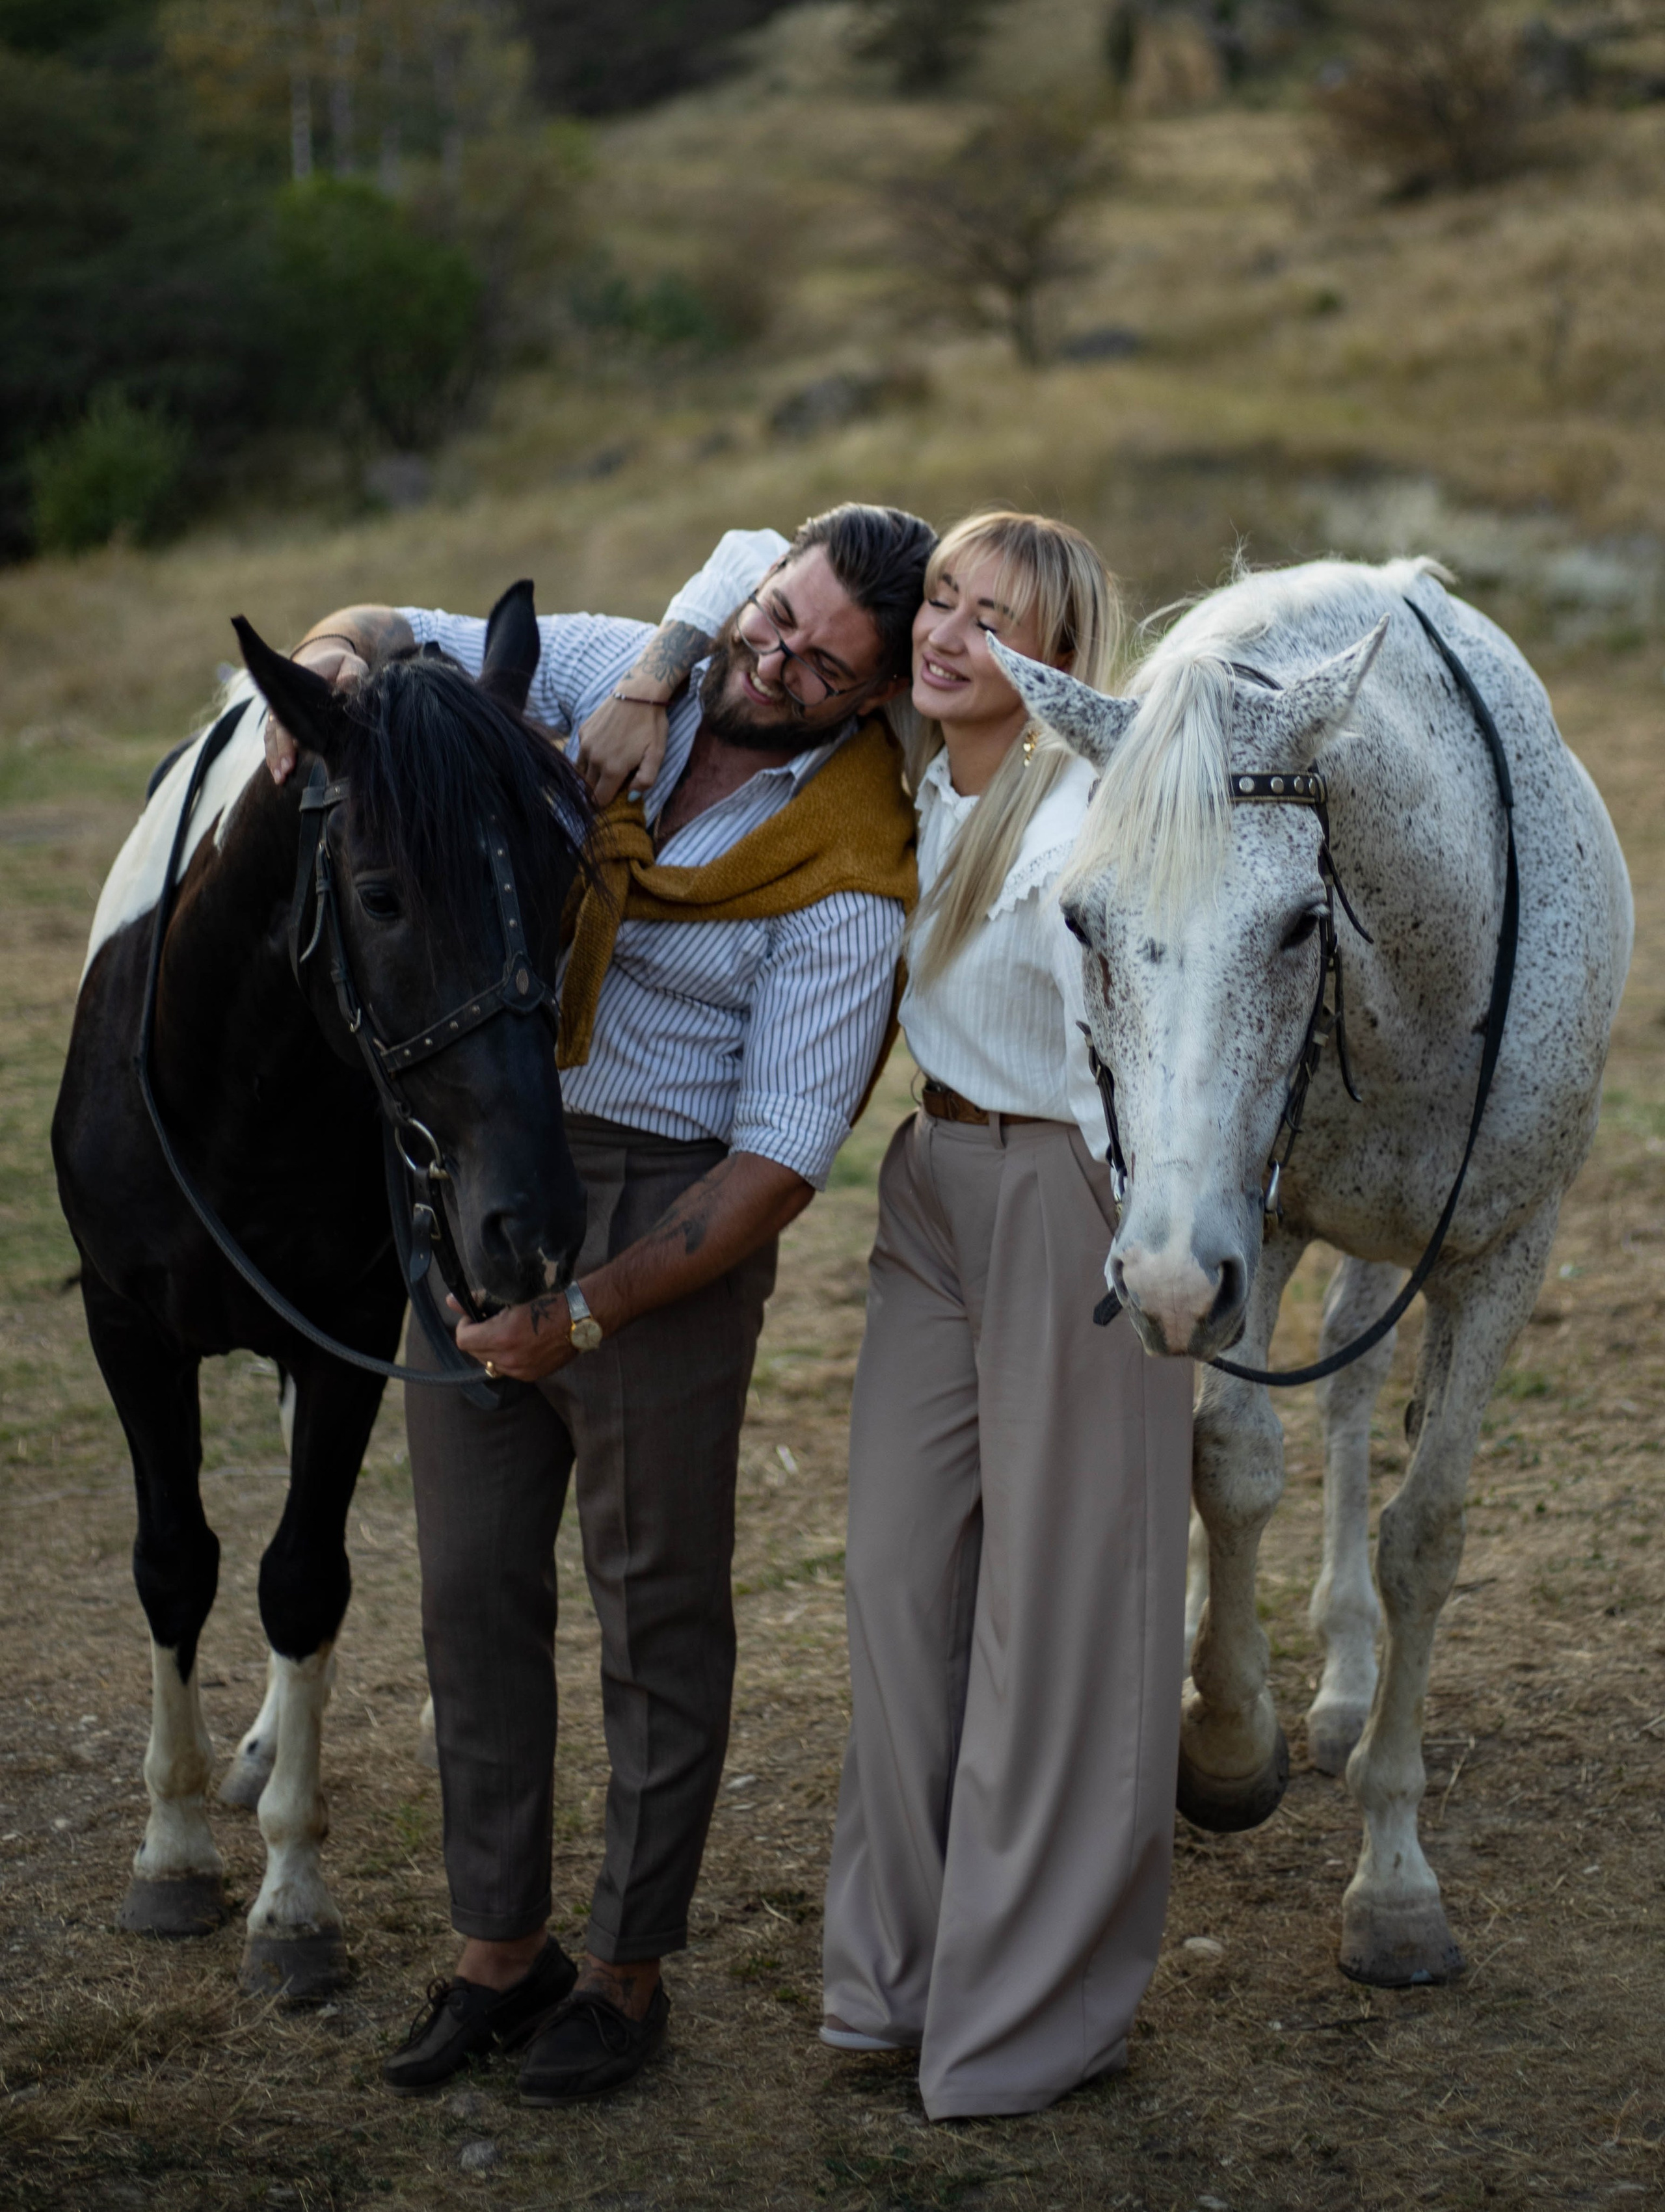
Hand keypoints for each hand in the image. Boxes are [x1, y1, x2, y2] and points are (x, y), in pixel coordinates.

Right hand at [265, 638, 367, 784]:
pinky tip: (280, 776)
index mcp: (299, 684)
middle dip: (282, 750)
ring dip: (275, 758)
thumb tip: (348, 684)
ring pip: (273, 736)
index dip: (292, 728)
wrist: (327, 664)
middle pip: (279, 726)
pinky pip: (275, 741)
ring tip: (281, 779)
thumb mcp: (351, 664)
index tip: (296, 746)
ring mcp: (283, 713)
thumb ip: (352, 673)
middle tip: (285, 771)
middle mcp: (286, 700)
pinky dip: (275, 757)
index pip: (291, 707)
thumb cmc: (341, 666)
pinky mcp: (285, 725)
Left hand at [450, 1290, 575, 1383]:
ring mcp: (521, 1370)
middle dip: (477, 1337)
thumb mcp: (512, 1297)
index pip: (463, 1340)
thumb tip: (450, 1300)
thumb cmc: (549, 1301)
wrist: (582, 1317)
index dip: (465, 1326)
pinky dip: (507, 1357)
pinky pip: (507, 1369)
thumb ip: (479, 1301)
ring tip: (505, 1333)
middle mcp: (509, 1359)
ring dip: (490, 1349)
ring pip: (490, 1363)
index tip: (473, 1317)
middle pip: (475, 1353)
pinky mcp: (531, 1375)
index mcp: (502, 1337)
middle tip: (489, 1323)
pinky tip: (519, 1343)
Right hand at [574, 693, 668, 806]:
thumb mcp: (656, 756)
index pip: (599, 800)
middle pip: (589, 788)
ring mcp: (586, 744)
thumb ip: (645, 781)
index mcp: (612, 770)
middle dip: (599, 790)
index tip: (615, 798)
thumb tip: (630, 797)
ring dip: (592, 775)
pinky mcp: (583, 732)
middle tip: (615, 781)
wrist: (638, 693)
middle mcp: (594, 759)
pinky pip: (581, 754)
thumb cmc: (651, 726)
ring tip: (609, 766)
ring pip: (582, 772)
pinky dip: (590, 757)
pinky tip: (605, 748)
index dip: (606, 802)